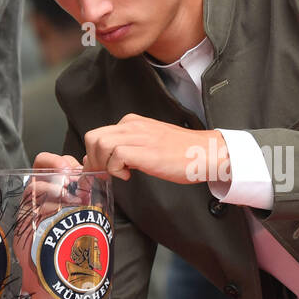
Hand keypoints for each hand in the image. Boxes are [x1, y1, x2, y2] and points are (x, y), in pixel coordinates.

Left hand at [82, 114, 229, 185]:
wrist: (205, 153)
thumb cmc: (182, 152)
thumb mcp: (150, 143)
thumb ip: (128, 148)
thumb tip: (106, 160)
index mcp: (132, 123)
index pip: (98, 133)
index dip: (94, 155)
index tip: (101, 169)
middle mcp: (133, 126)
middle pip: (93, 137)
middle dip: (93, 160)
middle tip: (104, 174)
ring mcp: (139, 137)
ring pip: (101, 145)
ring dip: (103, 164)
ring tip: (118, 174)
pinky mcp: (145, 151)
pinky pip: (116, 156)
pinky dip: (116, 170)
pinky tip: (128, 175)